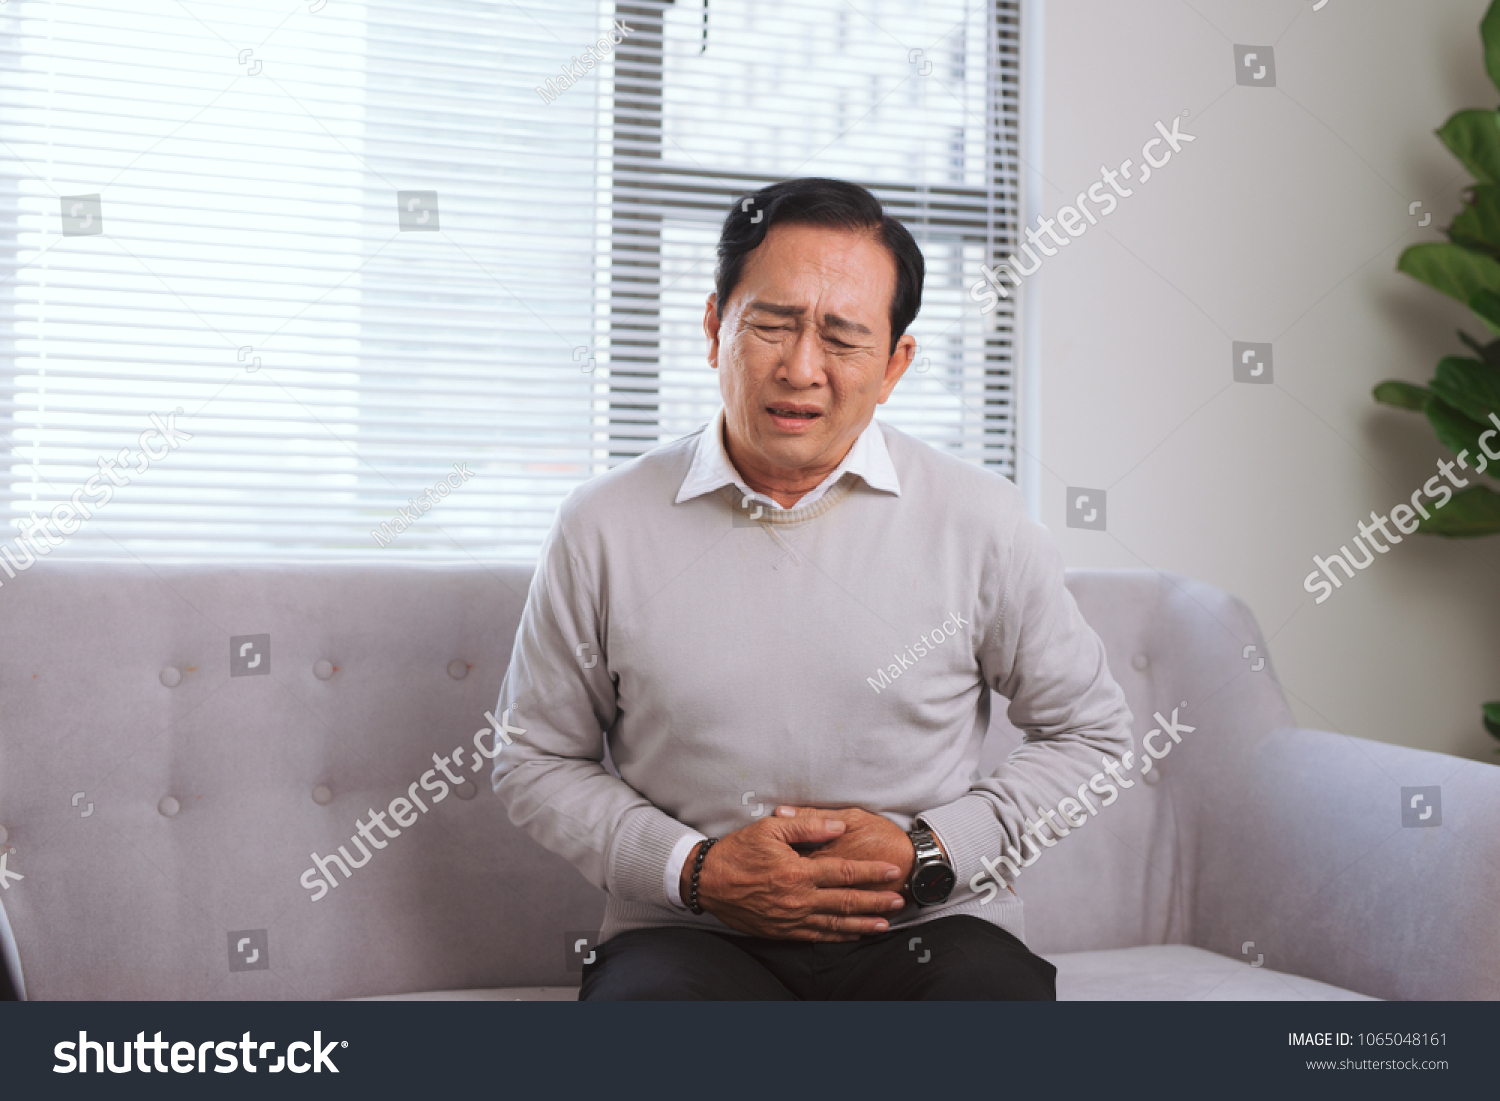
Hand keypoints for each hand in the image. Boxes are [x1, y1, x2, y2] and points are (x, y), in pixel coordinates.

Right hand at [682, 813, 906, 941]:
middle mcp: (798, 899)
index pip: (844, 872)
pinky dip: (839, 936)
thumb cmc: (738, 852)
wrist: (708, 882)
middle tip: (899, 899)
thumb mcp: (769, 829)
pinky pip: (817, 936)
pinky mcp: (783, 931)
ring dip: (863, 923)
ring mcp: (791, 918)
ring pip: (835, 924)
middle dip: (876, 901)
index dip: (871, 873)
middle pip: (846, 902)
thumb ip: (807, 827)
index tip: (891, 872)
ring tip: (885, 923)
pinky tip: (853, 934)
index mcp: (798, 872)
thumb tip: (838, 827)